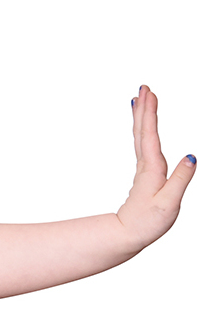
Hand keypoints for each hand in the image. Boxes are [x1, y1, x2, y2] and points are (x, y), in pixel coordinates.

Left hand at [116, 85, 194, 251]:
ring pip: (140, 136)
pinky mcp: (145, 174)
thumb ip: (180, 179)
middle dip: (144, 107)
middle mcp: (145, 164)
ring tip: (139, 98)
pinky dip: (142, 130)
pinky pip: (142, 144)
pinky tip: (143, 127)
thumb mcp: (168, 203)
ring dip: (141, 116)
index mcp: (152, 168)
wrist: (128, 233)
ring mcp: (144, 168)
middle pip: (142, 130)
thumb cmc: (148, 221)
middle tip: (143, 87)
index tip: (149, 94)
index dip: (150, 113)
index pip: (150, 135)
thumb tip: (191, 156)